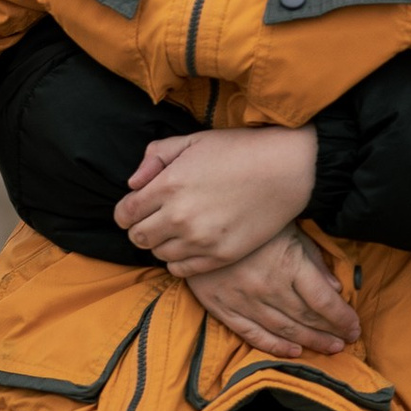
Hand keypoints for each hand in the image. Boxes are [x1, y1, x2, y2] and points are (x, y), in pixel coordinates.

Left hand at [117, 126, 319, 273]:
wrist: (285, 169)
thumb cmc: (238, 150)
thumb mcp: (192, 140)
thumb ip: (156, 157)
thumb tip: (134, 183)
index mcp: (168, 185)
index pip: (125, 214)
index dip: (126, 211)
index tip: (136, 206)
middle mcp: (179, 216)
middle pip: (137, 238)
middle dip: (140, 227)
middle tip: (156, 217)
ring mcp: (200, 240)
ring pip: (158, 254)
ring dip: (161, 243)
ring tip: (177, 228)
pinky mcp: (220, 256)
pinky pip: (182, 270)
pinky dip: (179, 259)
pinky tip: (190, 243)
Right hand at [185, 227, 361, 356]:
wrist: (197, 220)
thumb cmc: (250, 220)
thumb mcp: (288, 228)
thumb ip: (312, 257)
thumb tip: (335, 289)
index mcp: (288, 263)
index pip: (323, 301)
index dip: (342, 318)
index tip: (354, 327)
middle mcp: (268, 286)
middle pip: (306, 318)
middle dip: (331, 333)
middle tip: (346, 343)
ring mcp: (244, 300)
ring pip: (284, 329)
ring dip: (310, 342)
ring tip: (329, 349)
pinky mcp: (223, 307)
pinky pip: (252, 334)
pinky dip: (275, 346)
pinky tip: (293, 351)